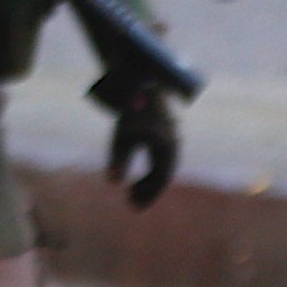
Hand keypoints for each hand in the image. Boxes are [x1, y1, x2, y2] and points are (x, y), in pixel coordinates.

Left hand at [102, 82, 179, 208]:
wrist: (142, 80)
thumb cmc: (131, 109)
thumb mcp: (122, 136)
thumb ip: (118, 160)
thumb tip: (113, 182)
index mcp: (168, 147)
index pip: (160, 179)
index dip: (147, 194)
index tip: (133, 205)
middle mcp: (174, 143)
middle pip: (162, 174)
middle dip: (147, 189)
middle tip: (131, 201)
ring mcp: (171, 136)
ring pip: (161, 165)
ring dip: (148, 179)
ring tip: (131, 189)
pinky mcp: (164, 130)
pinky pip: (160, 155)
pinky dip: (150, 167)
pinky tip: (138, 172)